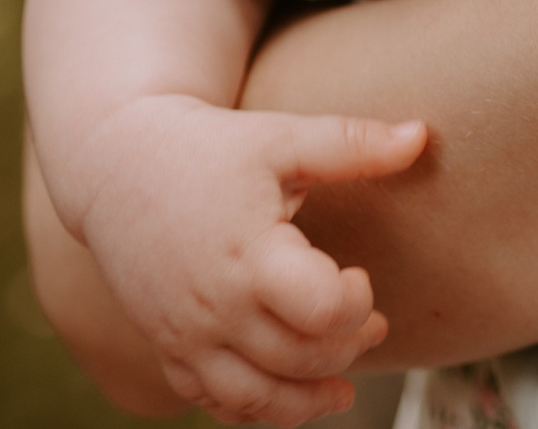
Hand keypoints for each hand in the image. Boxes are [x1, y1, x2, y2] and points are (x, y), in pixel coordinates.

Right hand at [79, 100, 425, 423]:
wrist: (115, 166)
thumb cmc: (206, 148)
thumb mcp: (280, 137)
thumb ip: (352, 144)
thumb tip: (422, 136)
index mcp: (248, 254)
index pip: (320, 313)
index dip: (355, 301)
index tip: (358, 274)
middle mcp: (214, 307)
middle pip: (300, 360)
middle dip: (348, 347)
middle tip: (370, 321)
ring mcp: (186, 336)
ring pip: (258, 400)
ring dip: (311, 399)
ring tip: (343, 382)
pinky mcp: (169, 350)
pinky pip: (216, 404)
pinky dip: (259, 411)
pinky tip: (291, 393)